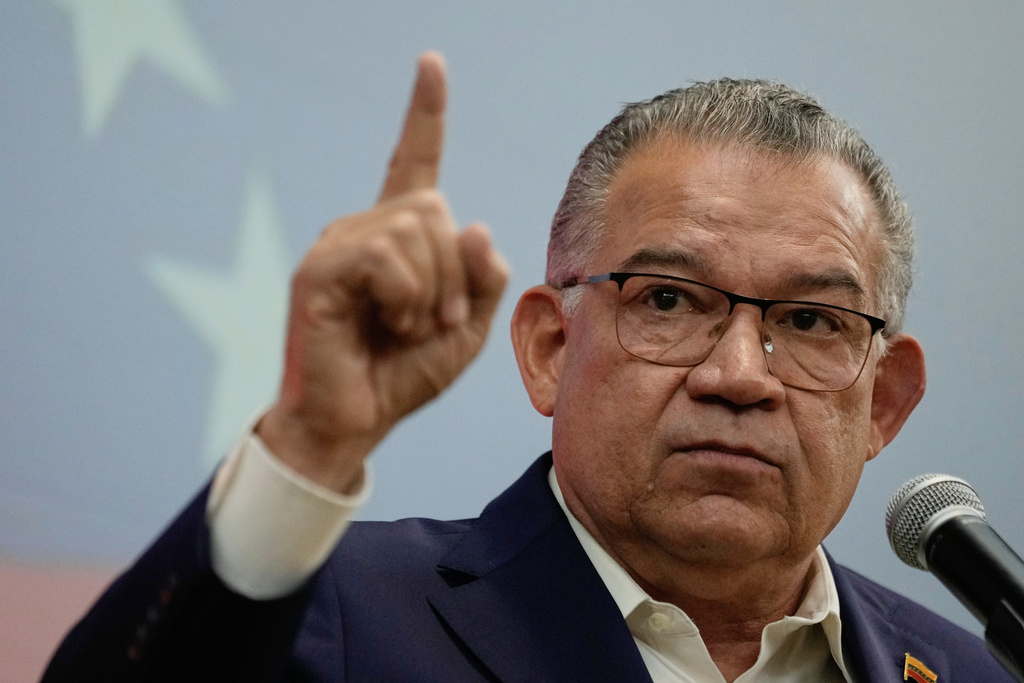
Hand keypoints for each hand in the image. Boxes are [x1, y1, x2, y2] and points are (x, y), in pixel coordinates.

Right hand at [257, 53, 508, 492]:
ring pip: (416, 228)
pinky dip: (405, 297)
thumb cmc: (404, 374)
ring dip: (431, 292)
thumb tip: (475, 225)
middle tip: (434, 320)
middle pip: (437, 207)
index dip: (425, 114)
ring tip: (407, 327)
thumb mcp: (467, 327)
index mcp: (400, 238)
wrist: (356, 421)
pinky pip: (386, 255)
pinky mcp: (319, 270)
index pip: (414, 162)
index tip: (431, 64)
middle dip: (453, 273)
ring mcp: (338, 245)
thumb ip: (483, 277)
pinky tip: (386, 323)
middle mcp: (365, 229)